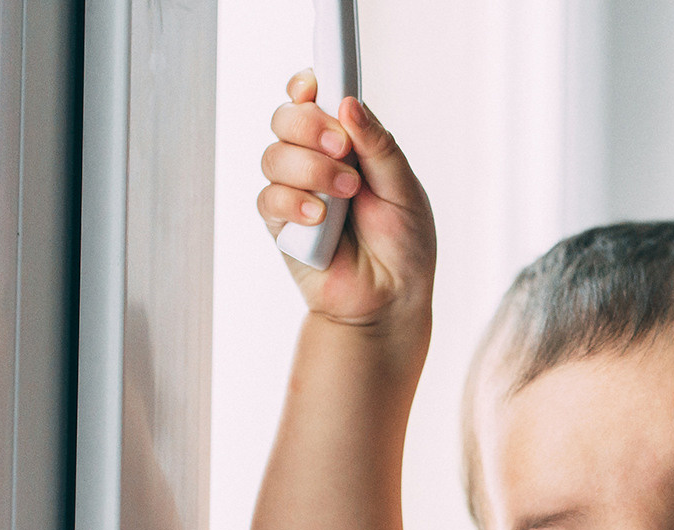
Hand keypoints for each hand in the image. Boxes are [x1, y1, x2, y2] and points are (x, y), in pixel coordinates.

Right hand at [257, 70, 435, 328]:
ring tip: (345, 194)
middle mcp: (316, 160)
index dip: (308, 85)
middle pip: (286, 117)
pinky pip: (269, 198)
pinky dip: (294, 202)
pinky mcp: (280, 225)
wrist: (391, 300)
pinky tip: (320, 217)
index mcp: (347, 143)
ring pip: (274, 154)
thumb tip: (349, 104)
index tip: (316, 85)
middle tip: (342, 148)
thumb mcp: (404, 188)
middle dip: (310, 125)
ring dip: (311, 168)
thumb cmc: (404, 245)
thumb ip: (379, 146)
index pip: (314, 98)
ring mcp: (295, 190)